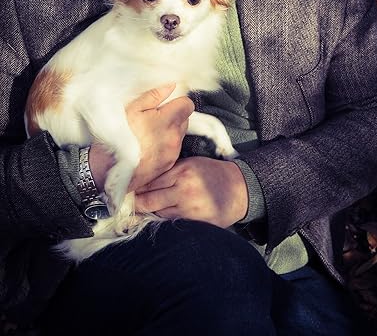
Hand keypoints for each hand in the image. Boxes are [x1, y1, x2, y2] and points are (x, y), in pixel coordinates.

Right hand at [90, 85, 193, 192]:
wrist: (109, 169)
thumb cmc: (117, 138)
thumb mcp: (131, 109)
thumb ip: (153, 96)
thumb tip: (170, 87)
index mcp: (166, 121)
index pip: (187, 105)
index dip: (179, 101)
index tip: (169, 102)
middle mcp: (173, 138)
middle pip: (184, 119)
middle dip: (173, 115)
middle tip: (155, 117)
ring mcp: (172, 152)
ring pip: (180, 134)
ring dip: (170, 130)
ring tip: (149, 132)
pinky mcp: (168, 164)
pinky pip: (174, 148)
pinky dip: (165, 144)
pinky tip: (149, 145)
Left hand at [134, 156, 248, 227]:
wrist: (239, 189)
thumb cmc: (212, 173)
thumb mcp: (191, 164)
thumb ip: (168, 171)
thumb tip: (142, 180)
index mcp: (182, 171)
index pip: (149, 182)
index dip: (135, 187)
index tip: (125, 190)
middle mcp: (184, 190)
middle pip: (148, 201)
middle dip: (135, 204)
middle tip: (125, 204)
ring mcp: (190, 209)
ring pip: (157, 215)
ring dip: (148, 214)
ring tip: (140, 212)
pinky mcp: (196, 223)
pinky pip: (171, 224)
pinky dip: (163, 221)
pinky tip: (159, 218)